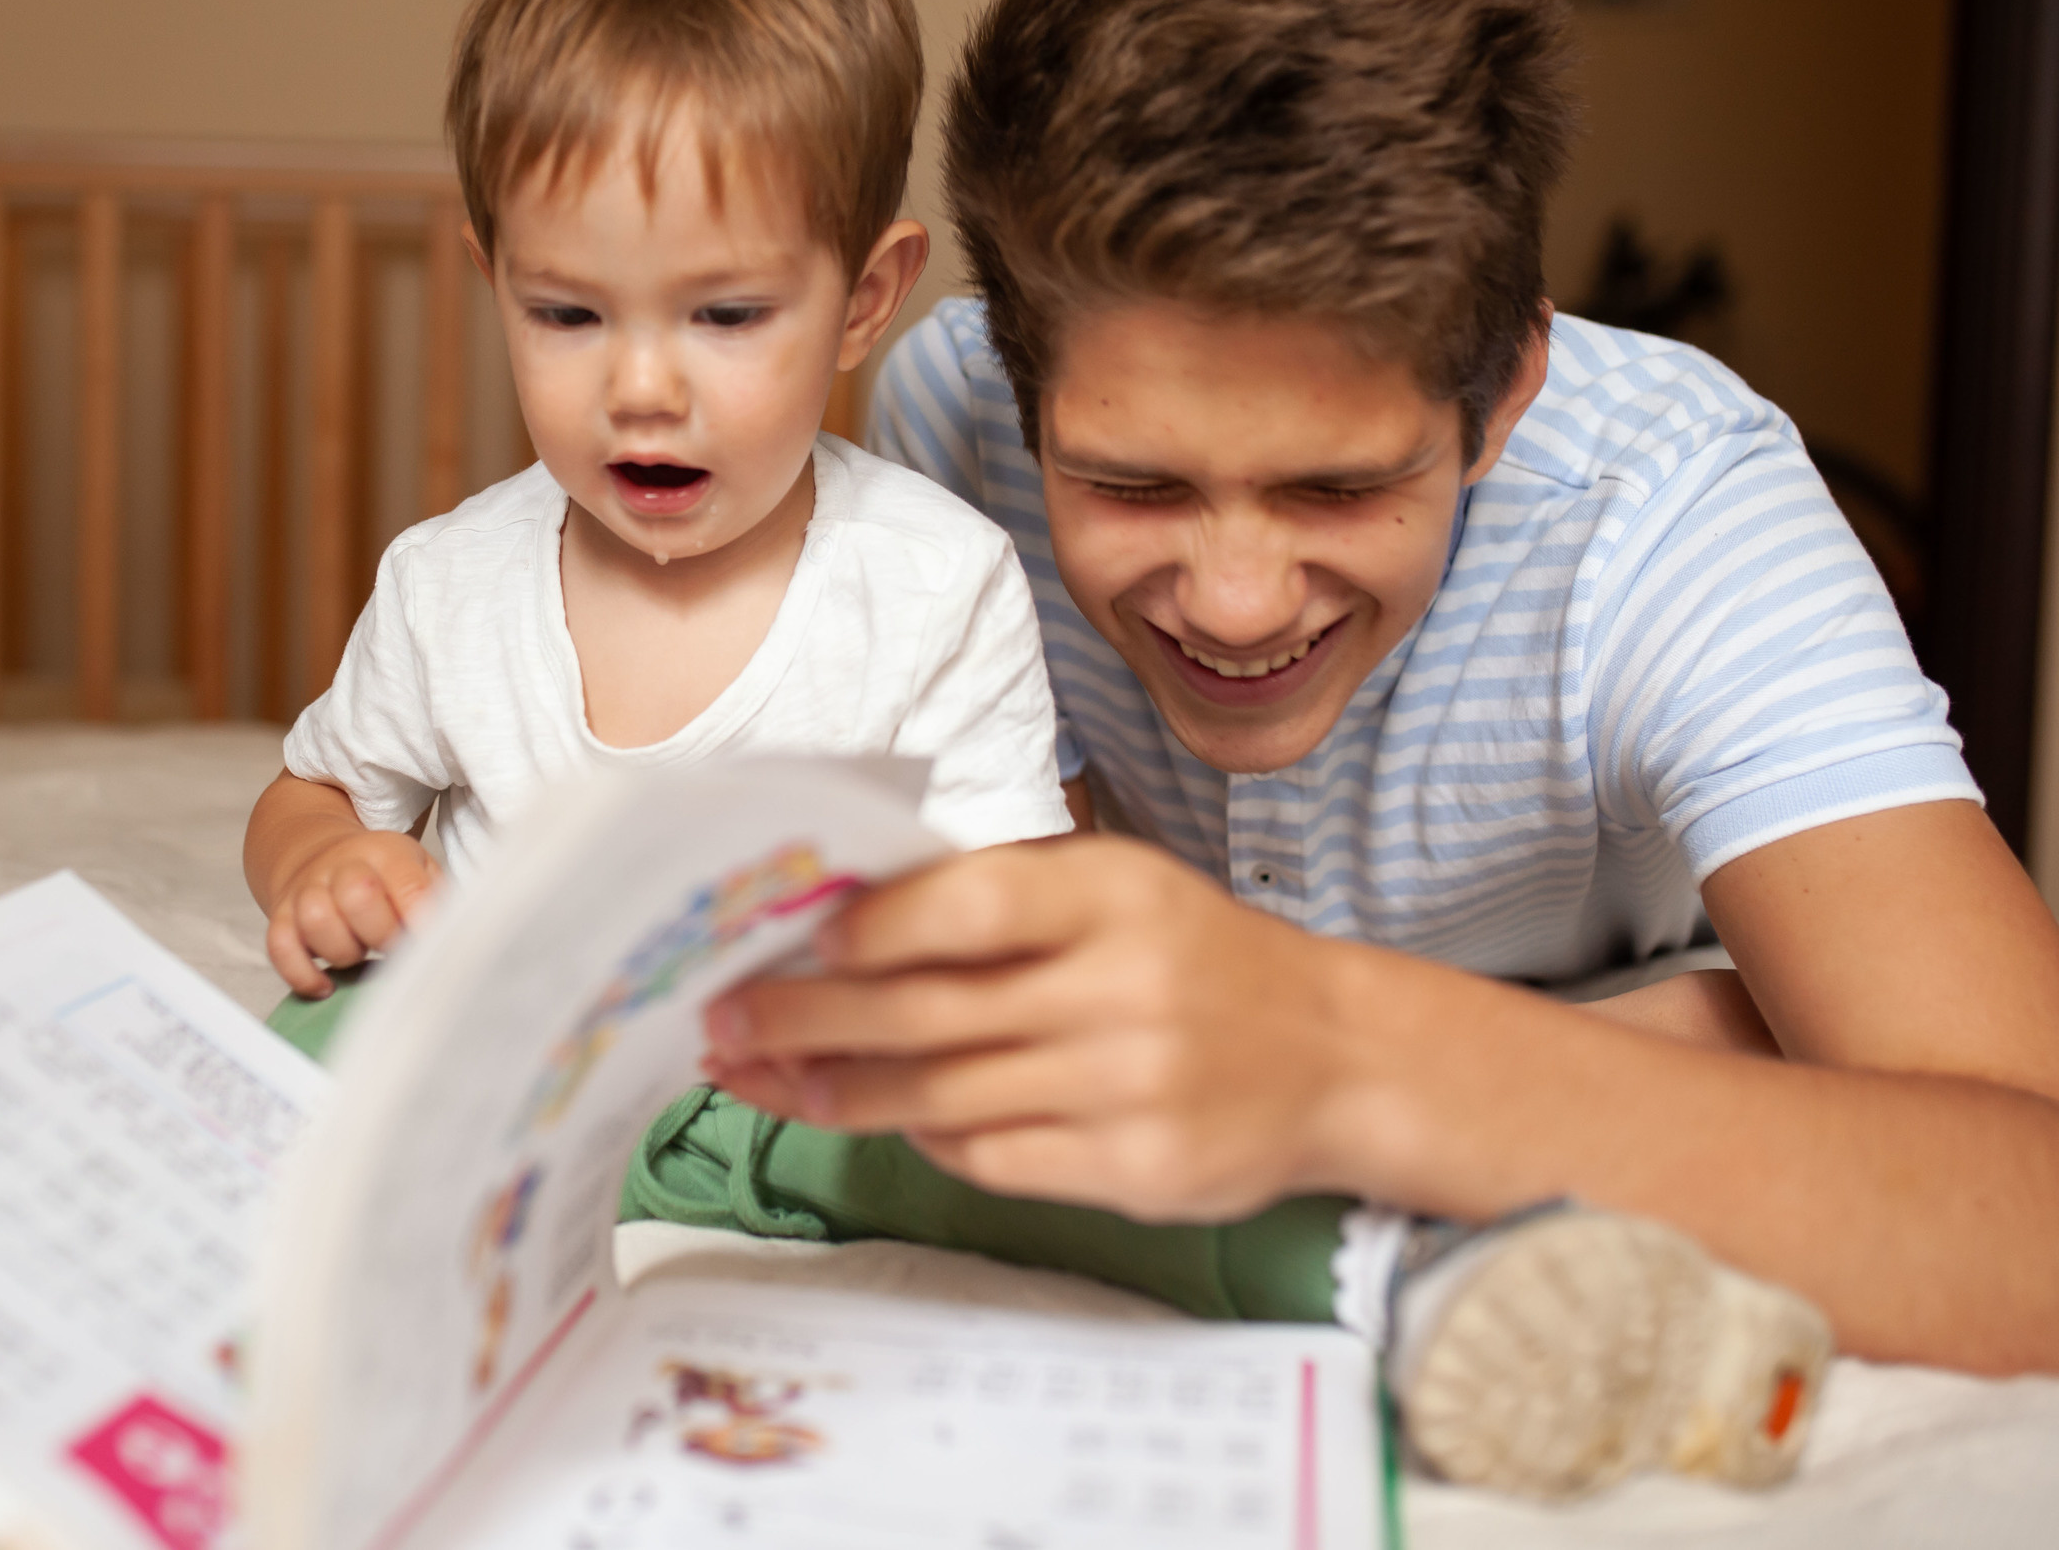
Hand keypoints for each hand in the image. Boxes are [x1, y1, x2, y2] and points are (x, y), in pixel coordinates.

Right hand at [263, 830, 438, 996]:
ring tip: (360, 957)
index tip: (432, 948)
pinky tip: (326, 985)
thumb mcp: (419, 871)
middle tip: (395, 949)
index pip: (410, 887)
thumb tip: (459, 942)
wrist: (320, 854)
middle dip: (383, 936)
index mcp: (386, 852)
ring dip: (343, 952)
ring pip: (316, 920)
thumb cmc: (383, 876)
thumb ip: (437, 902)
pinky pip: (279, 947)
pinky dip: (302, 974)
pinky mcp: (280, 916)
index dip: (423, 925)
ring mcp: (306, 890)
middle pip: (358, 897)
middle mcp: (342, 865)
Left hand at [699, 835, 1370, 1223]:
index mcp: (1114, 895)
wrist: (1334, 1056)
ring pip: (944, 1095)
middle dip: (807, 1018)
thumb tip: (838, 914)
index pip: (971, 902)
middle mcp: (1125, 987)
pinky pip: (992, 1159)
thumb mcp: (1115, 889)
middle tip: (724, 1020)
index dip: (871, 924)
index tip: (791, 935)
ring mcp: (1131, 1086)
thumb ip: (998, 893)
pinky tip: (885, 1118)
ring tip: (768, 1078)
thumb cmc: (1191, 957)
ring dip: (839, 1090)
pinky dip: (927, 1140)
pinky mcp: (1135, 1169)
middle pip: (931, 1010)